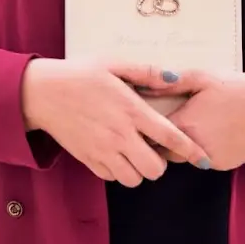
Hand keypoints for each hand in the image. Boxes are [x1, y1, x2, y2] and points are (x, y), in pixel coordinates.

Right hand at [20, 59, 212, 184]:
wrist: (41, 92)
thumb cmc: (79, 74)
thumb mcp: (113, 64)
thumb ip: (146, 72)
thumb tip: (175, 77)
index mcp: (130, 109)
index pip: (170, 136)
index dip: (191, 150)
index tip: (203, 158)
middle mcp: (119, 134)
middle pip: (155, 169)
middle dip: (160, 163)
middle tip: (153, 148)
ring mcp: (102, 150)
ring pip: (135, 179)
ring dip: (139, 170)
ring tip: (134, 153)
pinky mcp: (88, 159)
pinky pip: (113, 178)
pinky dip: (119, 171)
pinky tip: (115, 154)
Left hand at [149, 70, 244, 171]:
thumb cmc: (235, 88)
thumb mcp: (200, 78)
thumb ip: (168, 84)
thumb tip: (140, 86)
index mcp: (186, 124)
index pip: (151, 136)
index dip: (145, 129)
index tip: (142, 121)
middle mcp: (195, 147)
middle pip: (163, 151)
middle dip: (160, 140)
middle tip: (166, 123)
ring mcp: (210, 160)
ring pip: (182, 158)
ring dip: (180, 147)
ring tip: (191, 125)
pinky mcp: (223, 166)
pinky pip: (201, 161)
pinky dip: (200, 150)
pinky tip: (210, 133)